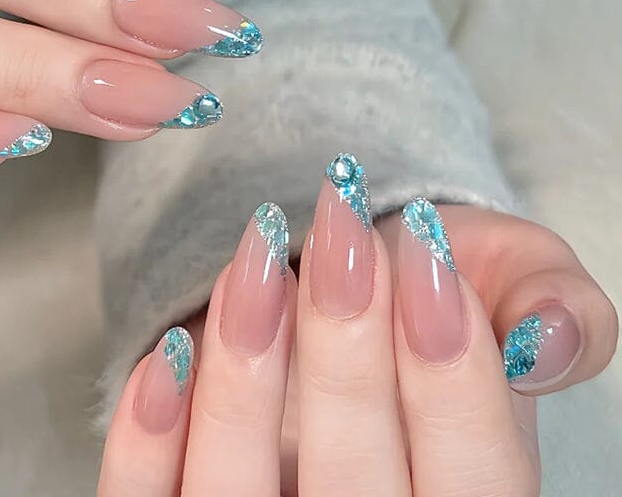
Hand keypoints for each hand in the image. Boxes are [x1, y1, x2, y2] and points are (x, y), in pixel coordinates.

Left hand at [97, 155, 616, 494]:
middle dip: (345, 349)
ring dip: (242, 375)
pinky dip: (147, 439)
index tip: (429, 259)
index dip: (455, 378)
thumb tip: (549, 334)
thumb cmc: (432, 295)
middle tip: (340, 234)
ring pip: (237, 495)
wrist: (345, 296)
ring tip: (257, 259)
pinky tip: (168, 350)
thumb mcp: (515, 284)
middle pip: (355, 488)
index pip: (474, 485)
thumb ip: (557, 310)